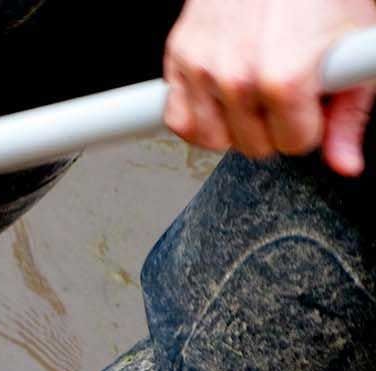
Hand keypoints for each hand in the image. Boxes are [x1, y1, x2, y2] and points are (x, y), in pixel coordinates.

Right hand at [164, 0, 375, 174]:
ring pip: (211, 140)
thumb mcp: (354, 44)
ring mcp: (203, 68)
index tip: (314, 99)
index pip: (296, 144)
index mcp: (285, 79)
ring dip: (234, 126)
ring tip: (253, 95)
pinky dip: (198, 117)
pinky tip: (221, 98)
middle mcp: (237, 78)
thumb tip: (345, 163)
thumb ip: (350, 113)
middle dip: (275, 124)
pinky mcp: (179, 56)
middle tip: (287, 90)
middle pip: (254, 147)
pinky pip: (179, 118)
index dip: (311, 123)